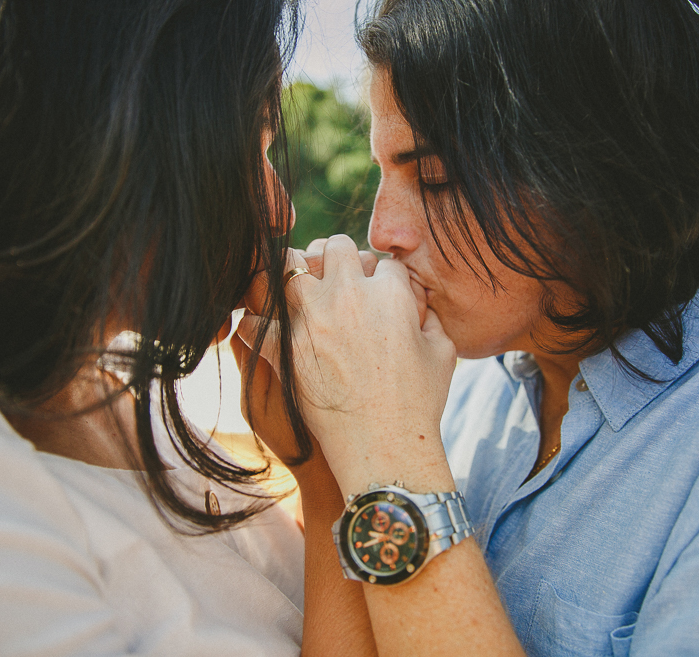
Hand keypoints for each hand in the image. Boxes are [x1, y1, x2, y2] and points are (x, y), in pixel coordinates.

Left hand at [239, 235, 456, 497]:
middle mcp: (348, 296)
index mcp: (390, 293)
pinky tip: (266, 331)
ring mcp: (311, 320)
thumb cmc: (419, 405)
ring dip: (293, 274)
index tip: (375, 291)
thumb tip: (417, 307)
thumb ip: (430, 319)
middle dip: (337, 258)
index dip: (380, 275)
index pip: (381, 261)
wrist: (385, 450)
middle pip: (335, 248)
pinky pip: (255, 322)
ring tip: (297, 293)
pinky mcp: (284, 350)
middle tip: (334, 279)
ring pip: (289, 266)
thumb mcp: (443, 354)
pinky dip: (256, 324)